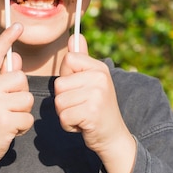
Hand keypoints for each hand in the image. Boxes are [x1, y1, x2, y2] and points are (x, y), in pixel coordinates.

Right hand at [0, 23, 33, 172]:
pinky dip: (23, 126)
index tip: (18, 25)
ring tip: (7, 120)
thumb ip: (0, 77)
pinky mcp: (3, 120)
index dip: (7, 38)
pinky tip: (10, 131)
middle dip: (20, 94)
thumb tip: (15, 57)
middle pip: (20, 78)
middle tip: (6, 108)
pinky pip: (28, 117)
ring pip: (27, 98)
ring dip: (22, 112)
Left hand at [54, 34, 136, 172]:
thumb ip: (81, 59)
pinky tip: (82, 125)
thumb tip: (74, 36)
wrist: (113, 136)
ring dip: (66, 113)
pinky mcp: (91, 113)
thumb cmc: (97, 107)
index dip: (66, 77)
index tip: (79, 88)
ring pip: (59, 101)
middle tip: (82, 106)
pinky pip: (64, 117)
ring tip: (82, 115)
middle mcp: (100, 78)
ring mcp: (97, 95)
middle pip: (59, 84)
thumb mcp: (92, 81)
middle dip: (64, 99)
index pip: (68, 60)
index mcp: (99, 68)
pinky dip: (69, 125)